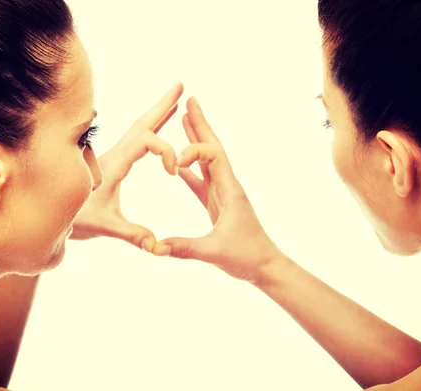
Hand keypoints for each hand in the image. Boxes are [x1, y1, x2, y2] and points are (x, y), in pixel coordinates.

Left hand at [70, 82, 182, 252]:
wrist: (49, 217)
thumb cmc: (75, 220)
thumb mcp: (104, 226)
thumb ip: (131, 233)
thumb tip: (156, 245)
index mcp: (115, 163)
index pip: (146, 141)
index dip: (165, 150)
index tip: (173, 171)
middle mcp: (114, 155)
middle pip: (142, 123)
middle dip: (162, 105)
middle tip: (180, 86)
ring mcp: (113, 157)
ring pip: (138, 129)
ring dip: (157, 115)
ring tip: (175, 102)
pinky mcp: (111, 164)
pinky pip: (134, 141)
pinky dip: (149, 130)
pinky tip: (154, 131)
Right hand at [153, 97, 283, 282]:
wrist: (264, 266)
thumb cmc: (246, 257)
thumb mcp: (214, 252)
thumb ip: (184, 248)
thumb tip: (155, 246)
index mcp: (230, 190)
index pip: (214, 155)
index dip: (194, 149)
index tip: (175, 162)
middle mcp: (227, 186)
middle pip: (213, 148)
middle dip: (201, 124)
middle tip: (191, 100)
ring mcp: (223, 194)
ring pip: (207, 161)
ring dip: (196, 140)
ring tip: (185, 121)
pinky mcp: (218, 205)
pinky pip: (202, 182)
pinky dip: (191, 170)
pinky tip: (181, 166)